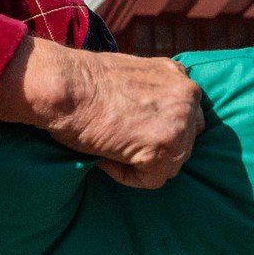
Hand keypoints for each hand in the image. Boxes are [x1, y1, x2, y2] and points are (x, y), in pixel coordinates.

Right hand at [0, 40, 203, 189]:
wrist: (65, 85)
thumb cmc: (84, 80)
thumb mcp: (134, 75)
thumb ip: (155, 93)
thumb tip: (152, 120)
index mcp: (181, 77)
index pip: (187, 117)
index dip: (158, 129)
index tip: (131, 130)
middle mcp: (188, 97)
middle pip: (184, 142)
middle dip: (155, 147)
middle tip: (121, 143)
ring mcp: (180, 124)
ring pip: (171, 163)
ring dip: (142, 163)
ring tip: (110, 150)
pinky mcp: (164, 149)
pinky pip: (152, 179)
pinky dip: (128, 176)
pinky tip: (106, 158)